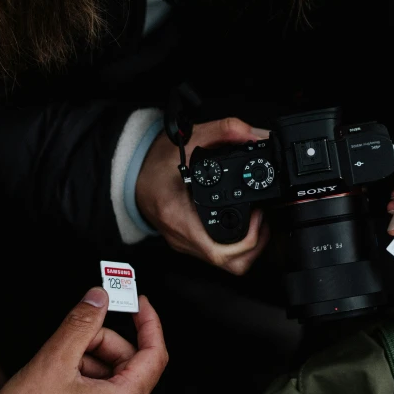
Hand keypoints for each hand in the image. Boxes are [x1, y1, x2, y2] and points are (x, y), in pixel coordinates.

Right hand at [0, 288, 167, 393]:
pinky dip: (86, 384)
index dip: (148, 322)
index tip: (138, 303)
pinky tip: (58, 386)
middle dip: (102, 345)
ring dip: (90, 364)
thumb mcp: (54, 360)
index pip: (154, 353)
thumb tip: (98, 298)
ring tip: (57, 369)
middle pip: (130, 365)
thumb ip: (82, 322)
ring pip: (114, 382)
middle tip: (73, 338)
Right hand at [136, 118, 270, 275]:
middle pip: (229, 264)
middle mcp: (183, 237)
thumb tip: (254, 134)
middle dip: (255, 245)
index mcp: (180, 217)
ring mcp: (184, 244)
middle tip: (261, 219)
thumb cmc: (154, 162)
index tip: (257, 215)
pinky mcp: (187, 243)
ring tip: (255, 221)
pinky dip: (235, 245)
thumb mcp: (190, 138)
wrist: (131, 173)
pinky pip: (216, 254)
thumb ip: (224, 130)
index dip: (249, 240)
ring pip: (225, 264)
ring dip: (248, 247)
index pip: (220, 251)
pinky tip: (240, 223)